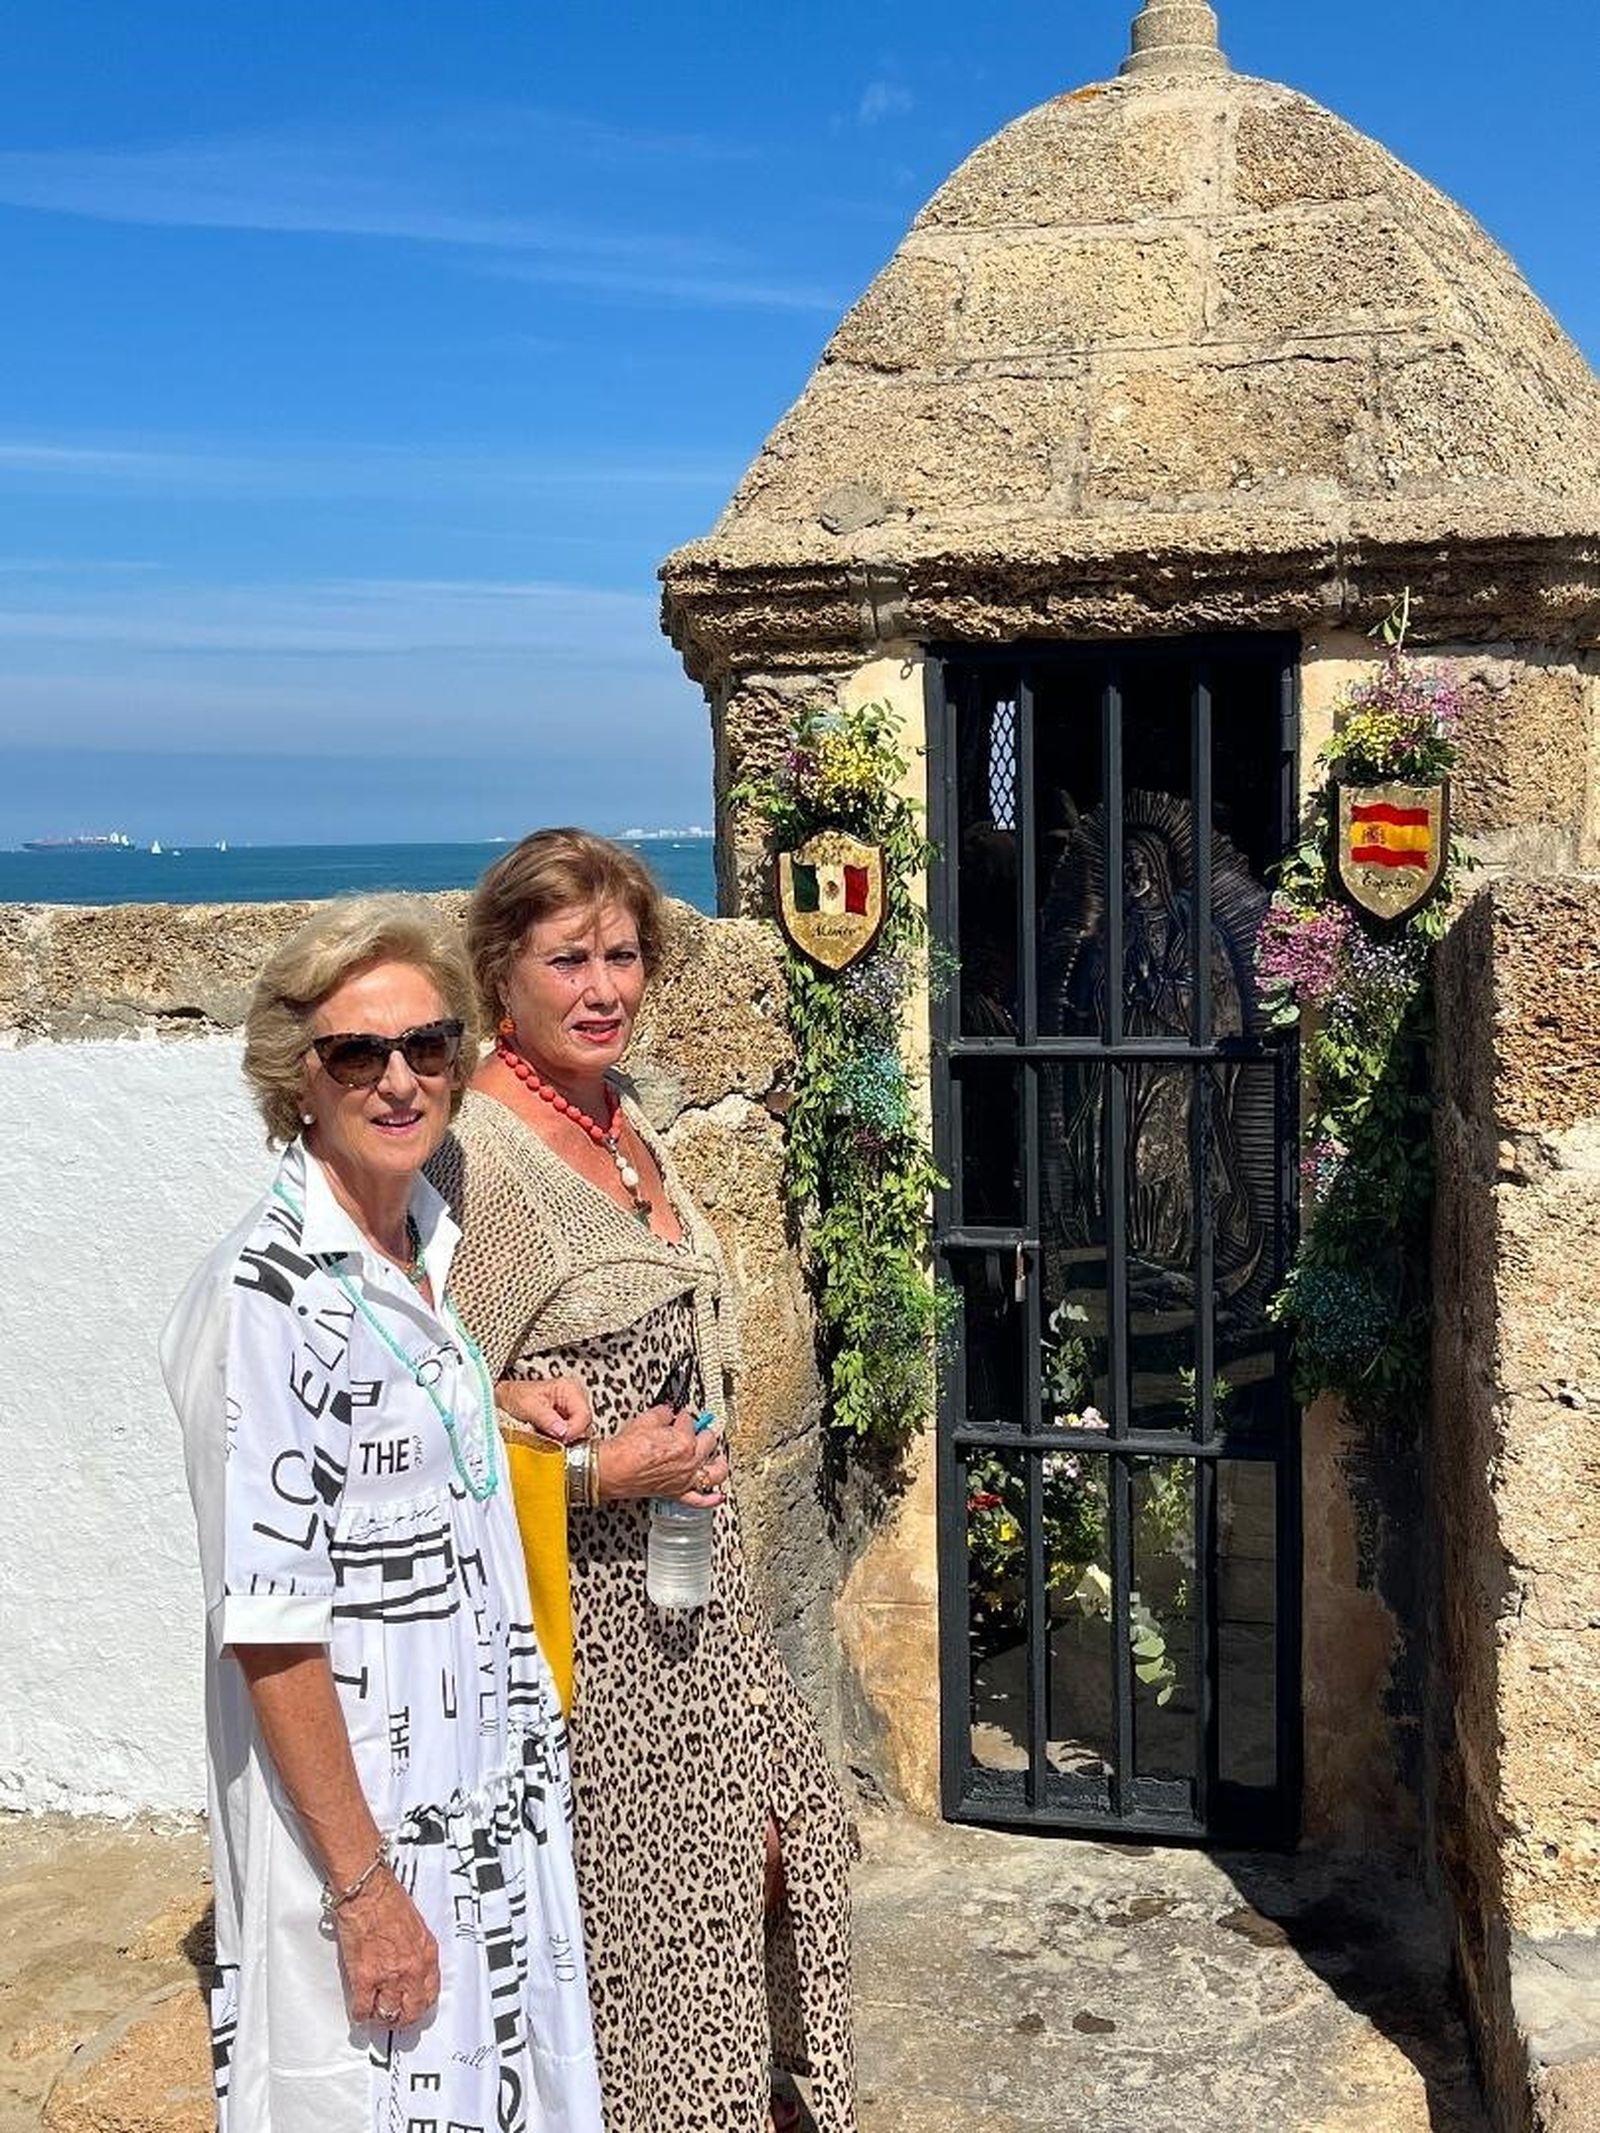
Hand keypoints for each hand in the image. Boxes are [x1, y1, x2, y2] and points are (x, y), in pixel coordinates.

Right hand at [332, 1865, 439, 2029]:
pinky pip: (363, 2009)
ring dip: (381, 2018)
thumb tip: (411, 1967)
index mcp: (426, 1954)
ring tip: (376, 2015)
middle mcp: (411, 1969)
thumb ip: (417, 1950)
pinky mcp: (365, 1978)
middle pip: (412, 2010)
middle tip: (394, 2018)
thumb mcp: (417, 1926)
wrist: (368, 1891)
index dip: (420, 2005)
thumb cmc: (389, 1900)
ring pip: (388, 2014)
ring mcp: (388, 1976)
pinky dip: (360, 2014)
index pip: (431, 1993)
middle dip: (403, 2018)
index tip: (413, 2007)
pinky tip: (360, 2010)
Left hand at [496, 1375, 592, 1445]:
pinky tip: (550, 1438)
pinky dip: (562, 1440)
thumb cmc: (514, 1396)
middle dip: (569, 1436)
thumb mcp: (527, 1406)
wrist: (505, 1399)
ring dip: (565, 1439)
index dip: (573, 1431)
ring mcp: (573, 1410)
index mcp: (570, 1388)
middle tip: (551, 1439)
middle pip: (585, 1425)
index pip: (584, 1415)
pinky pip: (572, 1436)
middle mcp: (575, 1398)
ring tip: (547, 1437)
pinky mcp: (568, 1421)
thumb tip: (562, 1431)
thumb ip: (546, 1418)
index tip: (558, 1438)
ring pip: (580, 1433)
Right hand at [598, 1404, 727, 1505]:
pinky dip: (712, 1499)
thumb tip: (667, 1412)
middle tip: (697, 1429)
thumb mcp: (645, 1420)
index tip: (678, 1416)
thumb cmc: (625, 1450)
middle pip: (708, 1442)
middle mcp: (689, 1461)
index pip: (690, 1421)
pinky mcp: (676, 1493)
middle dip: (703, 1432)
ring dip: (719, 1463)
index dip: (683, 1416)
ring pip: (714, 1473)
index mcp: (684, 1441)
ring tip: (719, 1457)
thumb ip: (662, 1413)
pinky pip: (700, 1500)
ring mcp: (685, 1479)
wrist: (610, 1470)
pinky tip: (718, 1496)